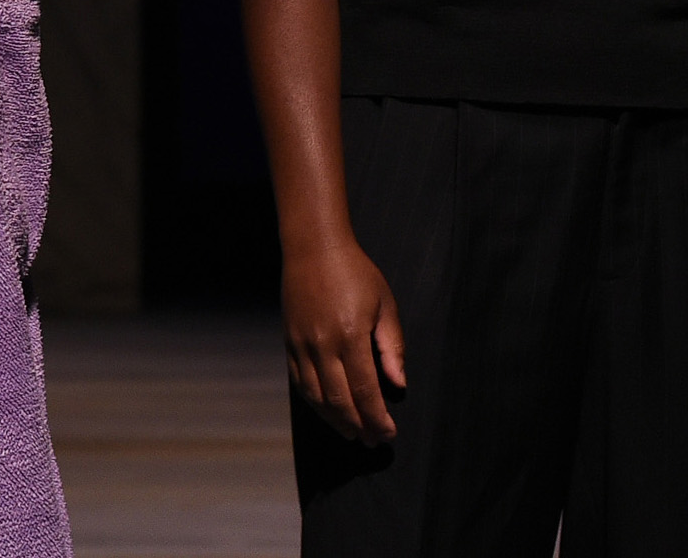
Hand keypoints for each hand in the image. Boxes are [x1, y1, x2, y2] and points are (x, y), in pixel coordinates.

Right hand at [283, 239, 406, 443]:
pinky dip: (315, 403)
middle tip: (373, 441)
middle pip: (339, 401)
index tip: (389, 433)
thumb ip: (392, 347)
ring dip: (335, 421)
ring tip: (353, 433)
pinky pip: (299, 383)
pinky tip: (328, 410)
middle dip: (359, 426)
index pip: (365, 392)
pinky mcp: (289, 342)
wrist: (313, 247)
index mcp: (351, 335)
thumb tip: (398, 384)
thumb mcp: (385, 304)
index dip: (377, 419)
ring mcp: (301, 344)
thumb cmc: (354, 272)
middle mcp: (322, 344)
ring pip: (316, 397)